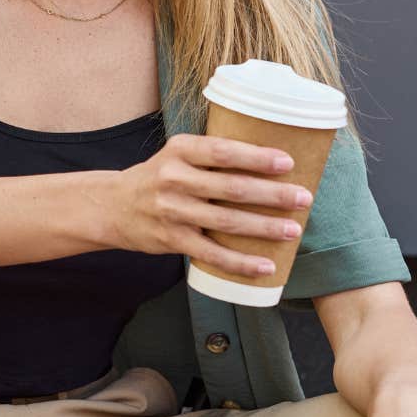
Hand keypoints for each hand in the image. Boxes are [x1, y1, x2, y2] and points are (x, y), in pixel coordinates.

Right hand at [107, 133, 312, 279]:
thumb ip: (213, 156)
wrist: (113, 206)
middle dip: (272, 194)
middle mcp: (174, 179)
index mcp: (180, 151)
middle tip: (304, 198)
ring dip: (264, 227)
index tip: (288, 163)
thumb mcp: (177, 155)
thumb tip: (271, 161)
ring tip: (293, 230)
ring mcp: (172, 211)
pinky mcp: (172, 240)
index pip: (223, 152)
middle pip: (232, 188)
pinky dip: (241, 262)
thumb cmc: (158, 177)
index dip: (257, 158)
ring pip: (227, 222)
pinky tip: (266, 265)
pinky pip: (211, 254)